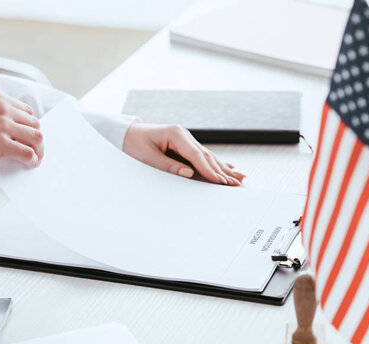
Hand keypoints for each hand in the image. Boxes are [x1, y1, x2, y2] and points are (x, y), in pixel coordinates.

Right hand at [0, 90, 42, 167]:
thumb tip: (19, 129)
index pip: (27, 112)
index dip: (30, 126)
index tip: (29, 136)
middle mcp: (3, 109)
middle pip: (35, 124)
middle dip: (36, 139)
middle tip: (35, 149)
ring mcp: (4, 125)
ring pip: (36, 138)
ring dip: (39, 150)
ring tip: (35, 158)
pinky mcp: (2, 143)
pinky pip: (27, 152)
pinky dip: (33, 160)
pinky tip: (30, 164)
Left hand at [123, 123, 245, 184]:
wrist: (127, 134)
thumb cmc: (134, 145)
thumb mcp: (148, 157)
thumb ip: (169, 165)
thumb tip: (189, 173)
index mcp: (176, 134)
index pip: (197, 155)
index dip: (210, 170)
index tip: (221, 181)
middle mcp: (185, 135)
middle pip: (207, 156)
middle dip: (223, 171)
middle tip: (238, 183)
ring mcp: (187, 139)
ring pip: (209, 156)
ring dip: (224, 168)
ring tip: (240, 178)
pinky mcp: (186, 145)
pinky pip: (204, 156)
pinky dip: (217, 164)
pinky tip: (229, 168)